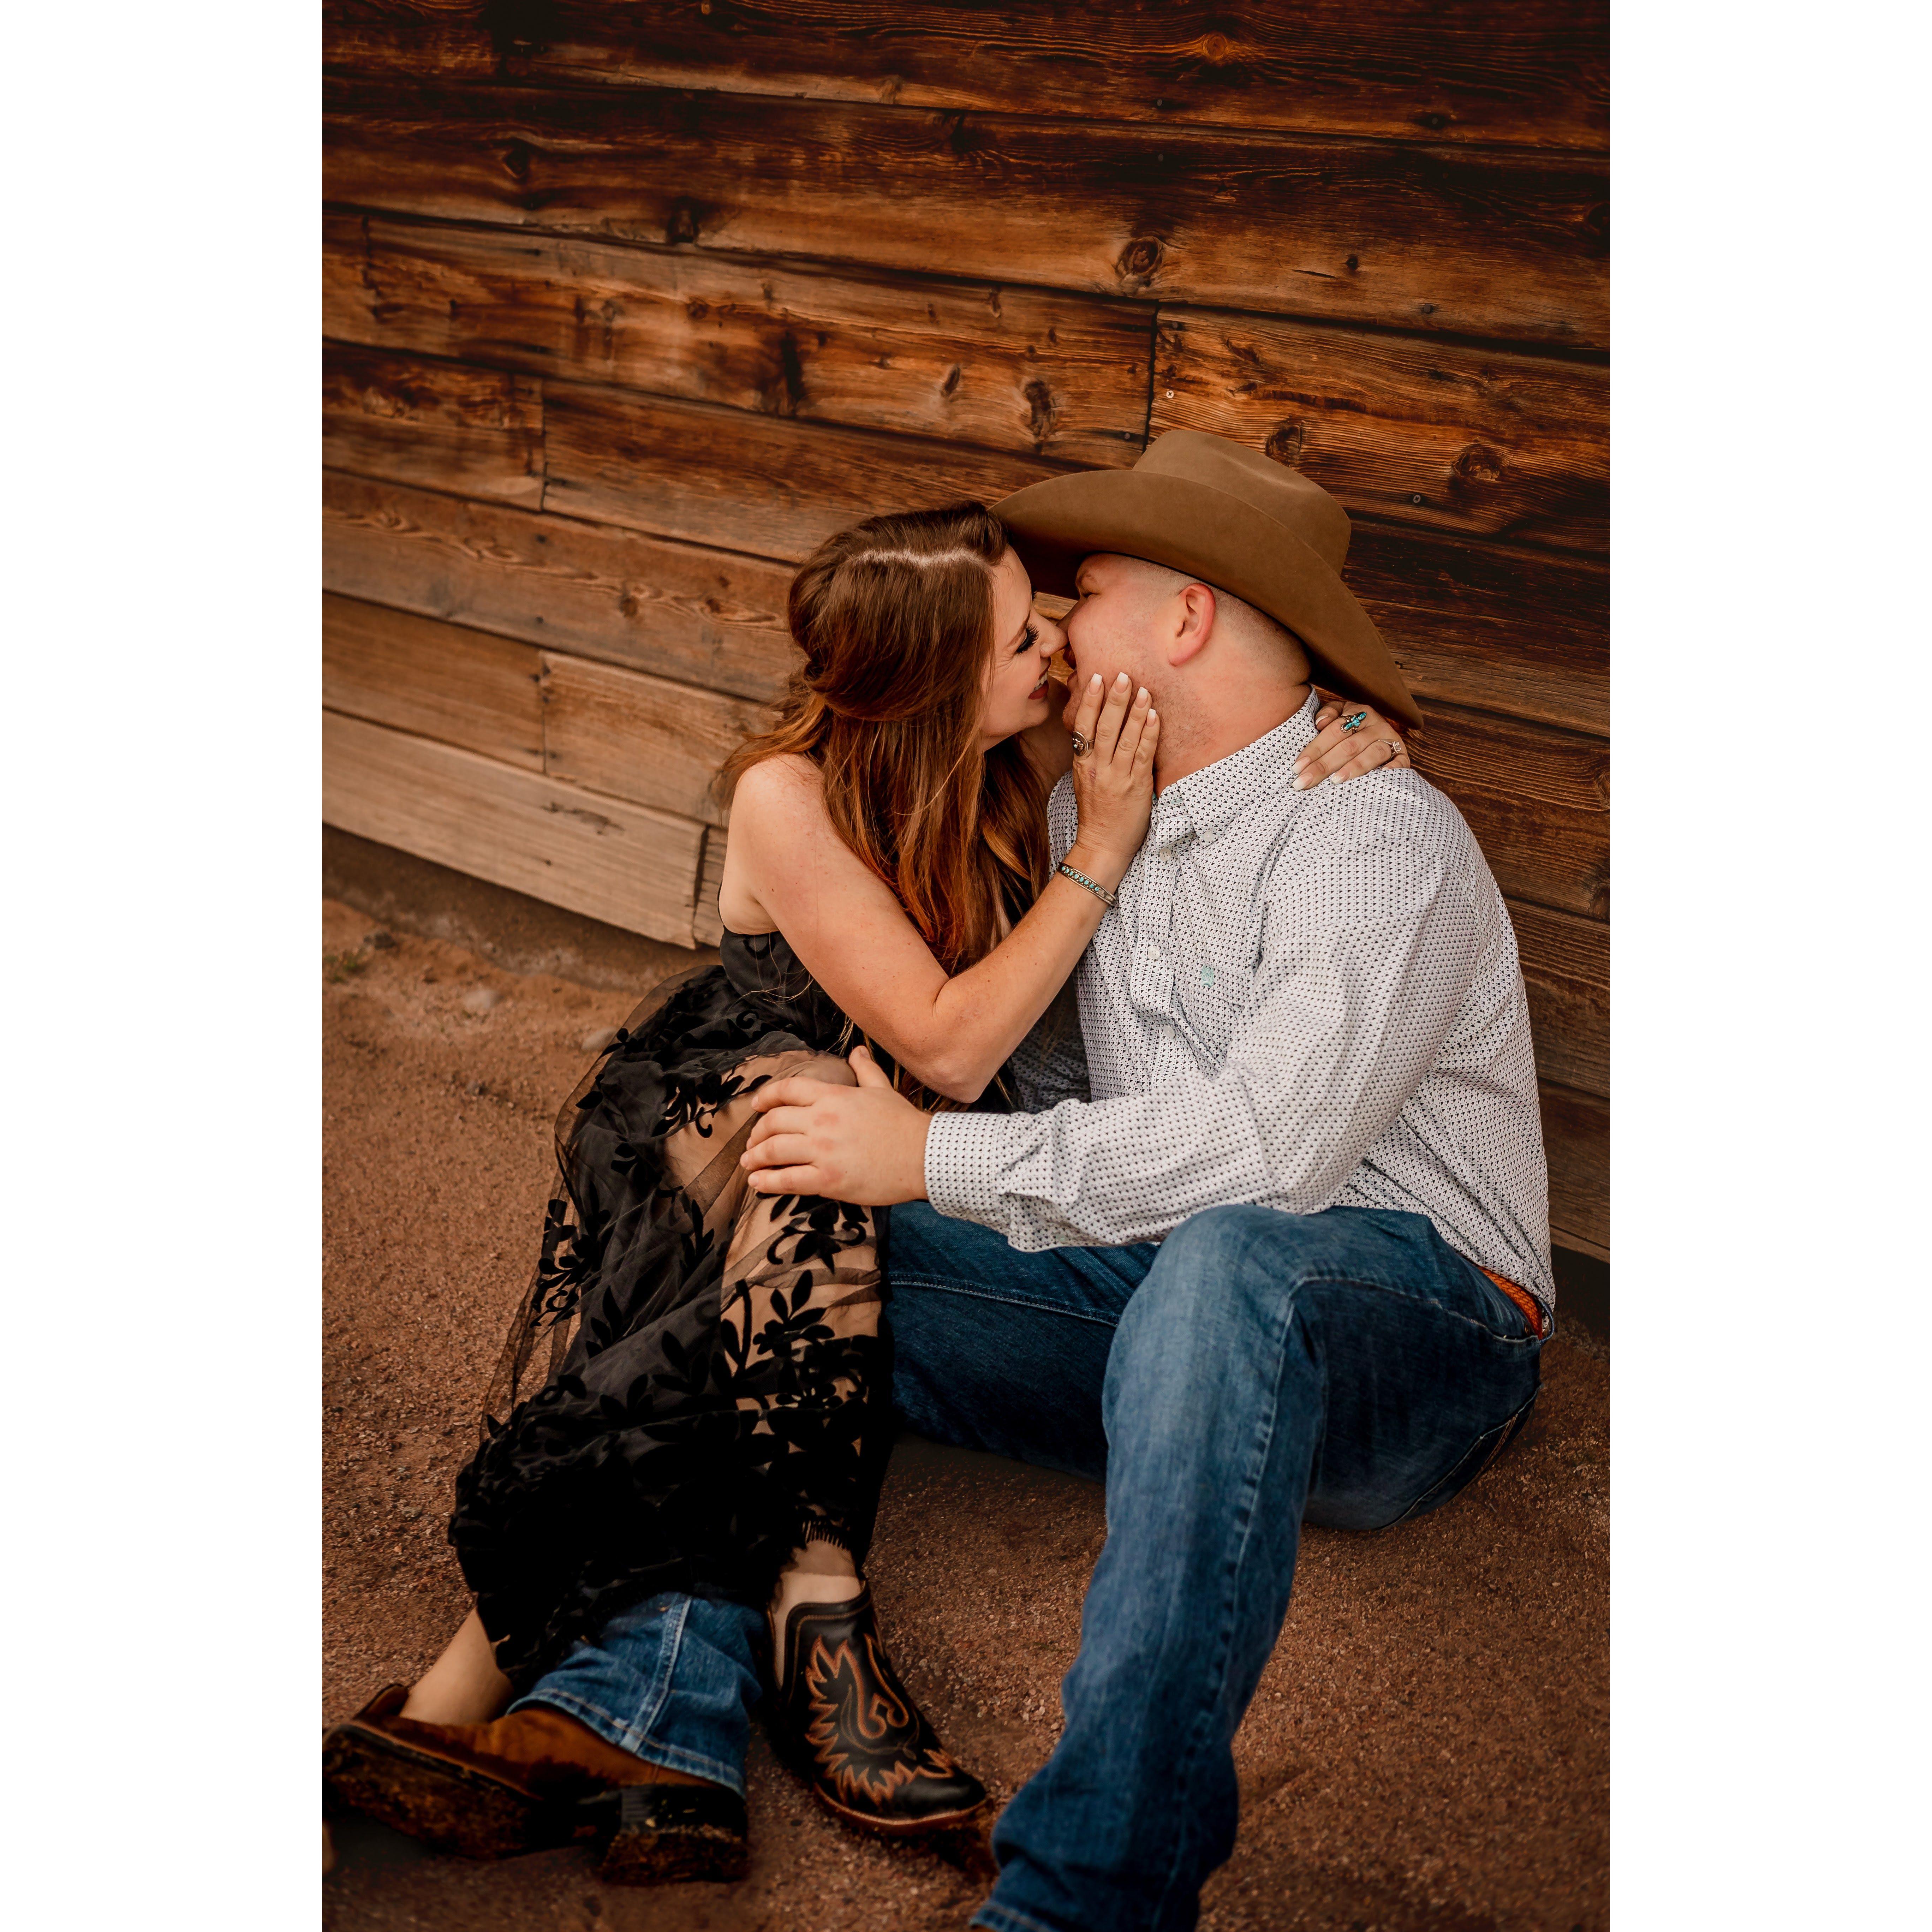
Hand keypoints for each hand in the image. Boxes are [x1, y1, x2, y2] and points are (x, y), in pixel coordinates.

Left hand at [741, 1046, 931, 1203]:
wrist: (924, 1156)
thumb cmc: (904, 1124)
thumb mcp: (882, 1089)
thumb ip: (864, 1069)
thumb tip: (856, 1050)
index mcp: (833, 1097)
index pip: (788, 1090)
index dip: (766, 1096)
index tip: (756, 1105)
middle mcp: (822, 1121)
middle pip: (774, 1122)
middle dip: (757, 1132)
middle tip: (752, 1142)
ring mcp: (823, 1151)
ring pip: (774, 1150)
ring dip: (755, 1157)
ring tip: (749, 1163)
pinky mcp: (828, 1180)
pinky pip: (787, 1180)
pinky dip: (767, 1182)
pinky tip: (757, 1183)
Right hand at [1063, 671, 1159, 878]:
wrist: (1102, 845)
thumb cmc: (1097, 813)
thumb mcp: (1086, 780)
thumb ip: (1091, 755)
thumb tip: (1098, 727)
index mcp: (1082, 765)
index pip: (1084, 726)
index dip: (1090, 701)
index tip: (1097, 678)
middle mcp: (1097, 768)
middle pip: (1105, 727)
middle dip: (1114, 699)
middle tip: (1123, 675)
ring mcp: (1117, 777)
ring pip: (1125, 738)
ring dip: (1135, 711)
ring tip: (1143, 689)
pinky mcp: (1136, 787)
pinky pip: (1143, 755)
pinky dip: (1149, 734)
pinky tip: (1154, 716)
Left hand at [1293, 699, 1413, 789]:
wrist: (1381, 733)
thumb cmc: (1351, 728)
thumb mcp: (1340, 714)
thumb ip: (1328, 714)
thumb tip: (1319, 723)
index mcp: (1359, 713)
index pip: (1334, 732)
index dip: (1315, 749)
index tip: (1297, 767)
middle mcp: (1376, 725)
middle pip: (1348, 746)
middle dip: (1324, 765)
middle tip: (1305, 782)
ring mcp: (1391, 740)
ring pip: (1372, 754)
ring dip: (1354, 768)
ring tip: (1335, 781)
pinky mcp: (1403, 756)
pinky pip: (1399, 763)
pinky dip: (1389, 771)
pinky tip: (1375, 781)